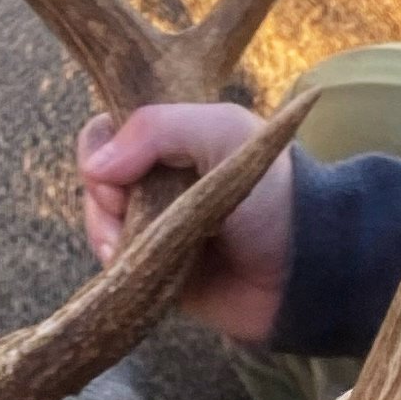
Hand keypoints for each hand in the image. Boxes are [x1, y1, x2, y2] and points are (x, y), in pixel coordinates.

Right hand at [76, 102, 293, 337]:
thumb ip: (157, 129)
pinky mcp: (155, 270)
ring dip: (106, 234)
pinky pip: (114, 265)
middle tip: (127, 215)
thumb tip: (95, 166)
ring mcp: (155, 225)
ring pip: (100, 224)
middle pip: (97, 181)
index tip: (120, 175)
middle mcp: (159, 179)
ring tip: (131, 249)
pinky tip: (132, 266)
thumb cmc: (274, 193)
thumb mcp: (222, 133)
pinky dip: (116, 264)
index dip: (101, 152)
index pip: (107, 132)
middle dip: (103, 200)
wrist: (305, 269)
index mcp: (175, 139)